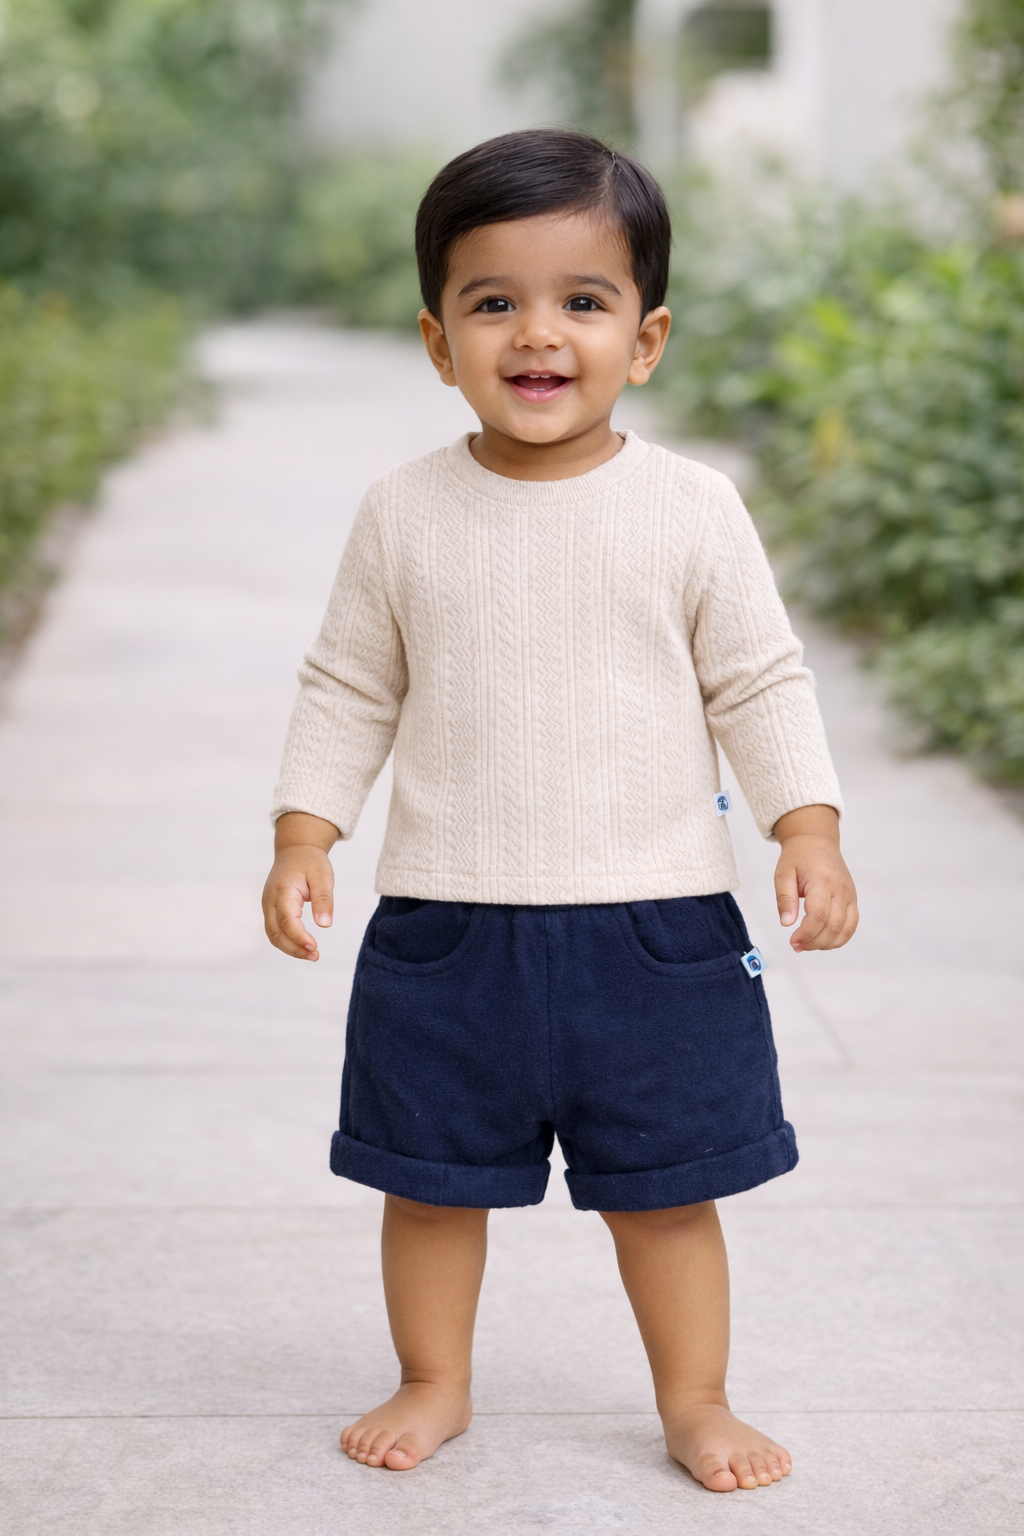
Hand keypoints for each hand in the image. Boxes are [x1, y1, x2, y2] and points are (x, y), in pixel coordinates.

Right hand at [262, 812, 338, 960]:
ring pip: (272, 934)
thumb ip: (323, 900)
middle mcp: (270, 900)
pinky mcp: (270, 910)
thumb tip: (325, 925)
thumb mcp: (323, 876)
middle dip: (293, 948)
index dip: (299, 937)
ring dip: (289, 948)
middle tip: (315, 956)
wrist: (295, 850)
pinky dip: (286, 942)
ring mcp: (267, 905)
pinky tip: (303, 946)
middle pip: (275, 932)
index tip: (314, 947)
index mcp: (283, 890)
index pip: (286, 919)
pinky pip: (274, 930)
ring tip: (311, 955)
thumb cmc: (310, 862)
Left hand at [772, 804, 857, 952]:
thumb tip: (787, 924)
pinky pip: (851, 925)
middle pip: (833, 926)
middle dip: (814, 942)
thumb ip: (785, 899)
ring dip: (827, 944)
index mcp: (822, 881)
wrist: (817, 842)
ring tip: (807, 945)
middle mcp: (841, 889)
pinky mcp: (853, 899)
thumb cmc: (798, 858)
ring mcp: (850, 895)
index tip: (792, 940)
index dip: (806, 933)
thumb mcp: (783, 874)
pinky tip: (822, 942)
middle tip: (797, 946)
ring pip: (845, 929)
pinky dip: (839, 938)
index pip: (819, 916)